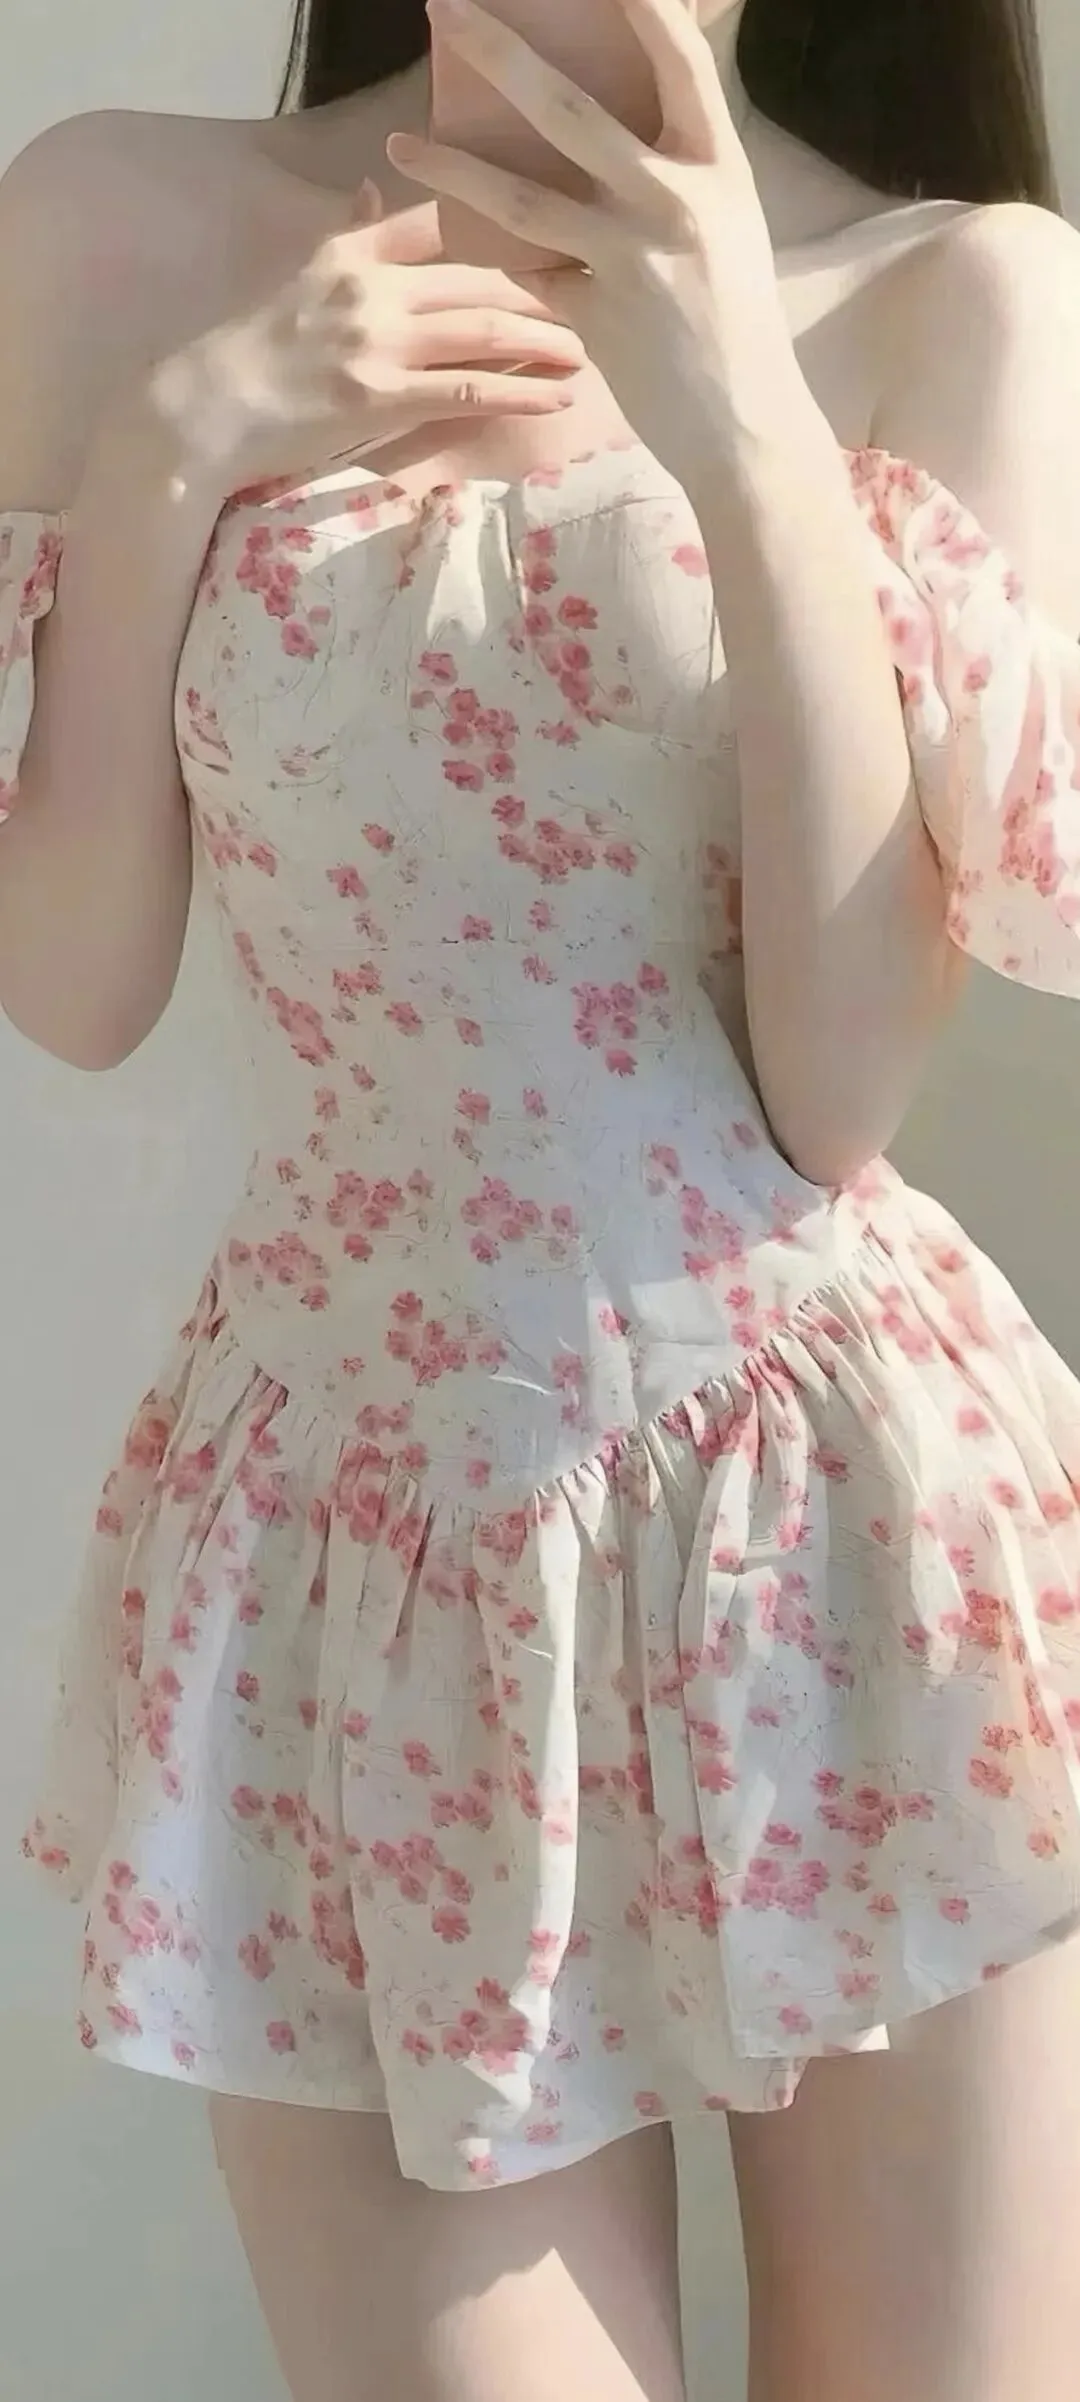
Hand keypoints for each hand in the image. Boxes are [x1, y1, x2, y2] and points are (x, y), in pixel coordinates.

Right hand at [144, 187, 585, 497]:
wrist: (203, 411)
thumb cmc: (250, 351)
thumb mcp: (298, 275)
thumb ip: (348, 237)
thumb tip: (376, 193)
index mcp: (352, 251)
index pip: (439, 222)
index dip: (500, 225)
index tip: (549, 234)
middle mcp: (372, 287)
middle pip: (479, 275)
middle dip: (544, 284)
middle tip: (596, 293)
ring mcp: (379, 343)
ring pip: (484, 329)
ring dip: (546, 336)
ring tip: (589, 347)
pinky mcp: (382, 399)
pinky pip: (468, 389)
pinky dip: (520, 390)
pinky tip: (558, 394)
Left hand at [388, 0, 800, 491]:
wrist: (746, 427)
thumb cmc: (737, 322)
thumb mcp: (727, 226)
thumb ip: (677, 171)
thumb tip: (620, 121)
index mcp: (718, 167)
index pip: (680, 61)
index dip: (642, 6)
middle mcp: (676, 202)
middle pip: (570, 110)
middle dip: (499, 52)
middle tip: (447, 9)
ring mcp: (632, 259)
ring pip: (522, 198)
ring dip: (453, 167)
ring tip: (401, 144)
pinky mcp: (596, 316)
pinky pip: (530, 272)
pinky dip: (497, 258)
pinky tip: (453, 238)